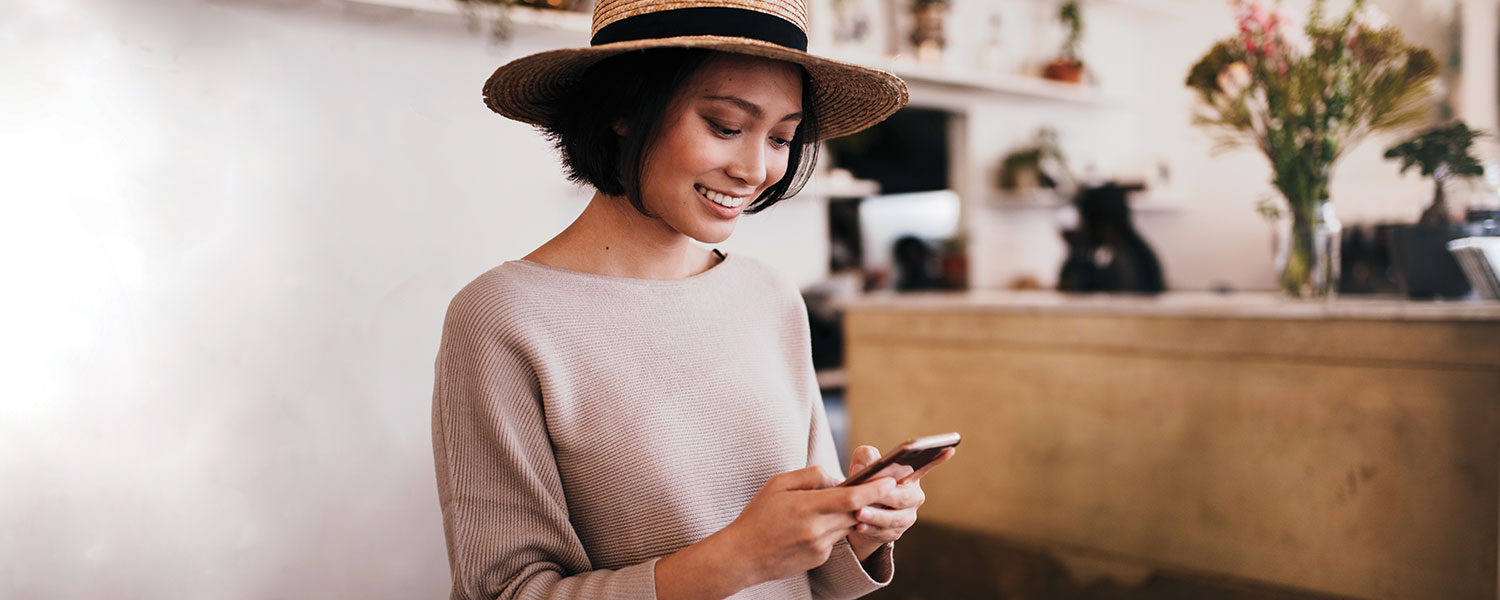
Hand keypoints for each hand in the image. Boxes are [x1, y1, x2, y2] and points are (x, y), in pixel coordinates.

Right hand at [716, 465, 896, 586]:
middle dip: (869, 499)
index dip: (875, 488)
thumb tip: (839, 477)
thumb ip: (811, 475)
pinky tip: (812, 525)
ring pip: (848, 524)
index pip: (852, 497)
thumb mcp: (778, 484)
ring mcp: (820, 547)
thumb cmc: (759, 515)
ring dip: (848, 512)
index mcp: (807, 507)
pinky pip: (835, 537)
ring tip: (834, 502)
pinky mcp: (820, 558)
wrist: (743, 556)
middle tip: (882, 484)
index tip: (892, 479)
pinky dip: (832, 527)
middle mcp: (817, 529)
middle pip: (857, 511)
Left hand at [845, 445, 956, 558]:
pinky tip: (859, 526)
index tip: (948, 448)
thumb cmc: (866, 482)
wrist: (857, 512)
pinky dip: (871, 529)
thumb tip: (862, 467)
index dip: (938, 458)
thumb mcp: (863, 466)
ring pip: (894, 518)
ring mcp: (906, 516)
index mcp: (910, 475)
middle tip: (870, 495)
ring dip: (876, 516)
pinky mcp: (895, 532)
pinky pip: (884, 532)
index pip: (926, 465)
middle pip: (903, 497)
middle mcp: (913, 496)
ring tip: (859, 513)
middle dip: (886, 496)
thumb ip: (865, 458)